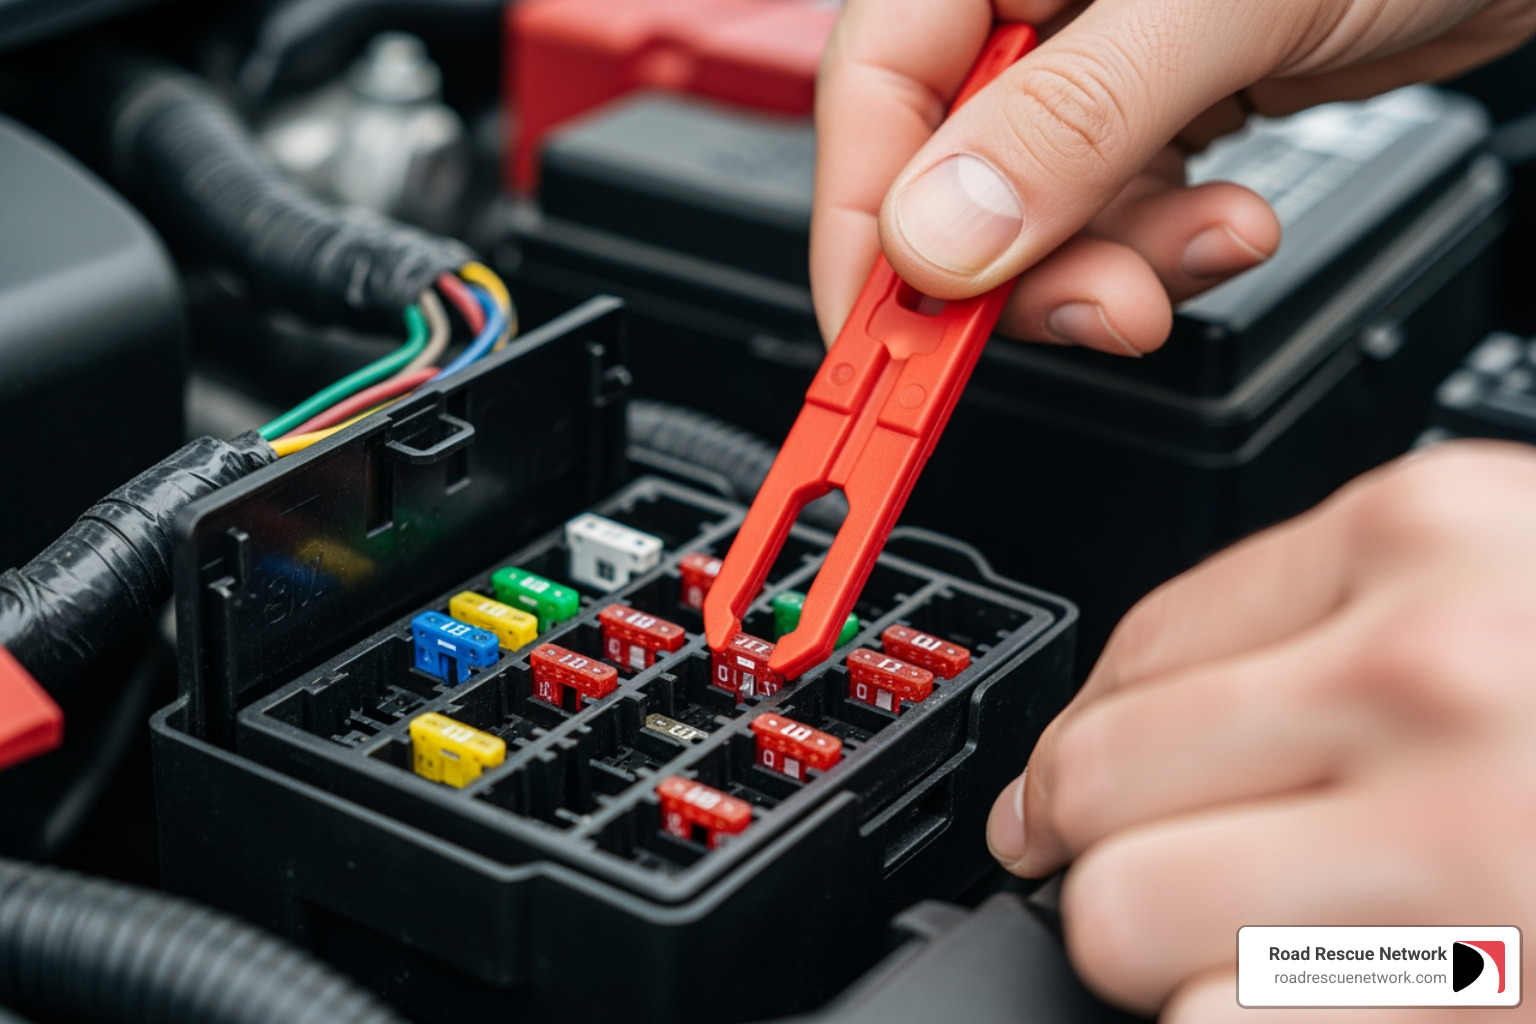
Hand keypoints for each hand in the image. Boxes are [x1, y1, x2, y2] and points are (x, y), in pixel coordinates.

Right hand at [812, 0, 1535, 352]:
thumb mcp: (1226, 0)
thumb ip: (1072, 118)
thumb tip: (938, 237)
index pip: (874, 89)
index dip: (865, 228)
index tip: (885, 341)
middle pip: (950, 166)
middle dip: (1021, 267)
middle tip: (1095, 315)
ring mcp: (1102, 48)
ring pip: (1040, 205)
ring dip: (1119, 263)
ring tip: (1210, 252)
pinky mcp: (1168, 94)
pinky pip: (1123, 202)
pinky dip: (1169, 244)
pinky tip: (1231, 228)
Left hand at [985, 441, 1535, 1019]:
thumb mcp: (1509, 588)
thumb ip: (1336, 615)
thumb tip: (1128, 721)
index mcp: (1423, 531)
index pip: (1141, 639)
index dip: (1082, 735)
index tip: (1069, 786)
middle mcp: (1426, 666)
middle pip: (1092, 775)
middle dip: (1099, 844)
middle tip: (1169, 875)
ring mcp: (1449, 835)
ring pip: (1119, 912)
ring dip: (1166, 949)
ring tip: (1262, 946)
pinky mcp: (1465, 999)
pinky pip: (1212, 1022)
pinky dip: (1232, 1018)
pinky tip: (1325, 1002)